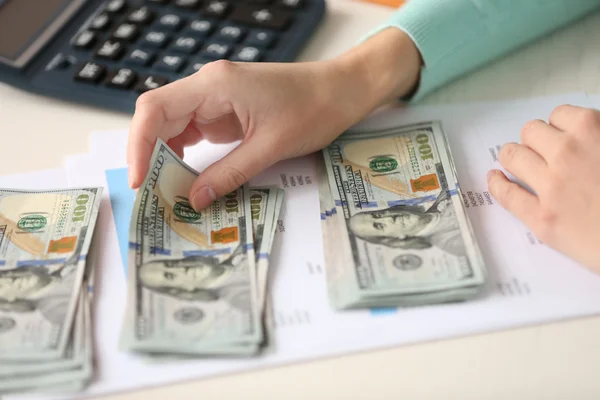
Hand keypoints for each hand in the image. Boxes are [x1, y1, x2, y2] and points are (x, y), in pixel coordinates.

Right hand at [127, 28, 420, 210]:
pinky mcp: (226, 110)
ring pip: (173, 125)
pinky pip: (194, 130)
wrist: (342, 90)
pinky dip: (185, 153)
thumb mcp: (270, 147)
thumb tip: (195, 199)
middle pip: (159, 117)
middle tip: (150, 194)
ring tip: (164, 190)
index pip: (156, 109)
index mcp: (215, 85)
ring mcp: (216, 97)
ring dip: (165, 155)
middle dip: (148, 155)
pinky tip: (185, 175)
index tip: (140, 180)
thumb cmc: (314, 109)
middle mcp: (209, 86)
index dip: (139, 145)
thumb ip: (229, 173)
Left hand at [487, 105, 599, 271]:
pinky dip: (497, 184)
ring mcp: (550, 187)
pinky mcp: (541, 218)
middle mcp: (566, 154)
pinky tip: (495, 178)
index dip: (559, 127)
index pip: (559, 115)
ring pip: (512, 156)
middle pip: (530, 133)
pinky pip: (506, 195)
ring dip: (514, 157)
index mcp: (592, 131)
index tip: (563, 136)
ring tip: (517, 162)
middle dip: (535, 140)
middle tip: (541, 151)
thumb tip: (588, 133)